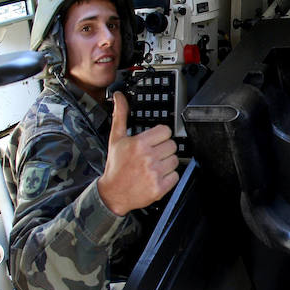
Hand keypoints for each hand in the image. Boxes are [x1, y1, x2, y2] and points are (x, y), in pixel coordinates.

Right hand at [98, 92, 179, 215]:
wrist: (113, 193)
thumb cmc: (116, 166)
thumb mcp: (116, 138)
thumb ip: (121, 115)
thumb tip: (119, 96)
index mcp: (139, 144)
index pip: (165, 131)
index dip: (161, 135)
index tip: (155, 140)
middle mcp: (148, 158)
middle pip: (172, 145)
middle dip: (164, 149)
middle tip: (153, 154)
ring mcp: (155, 173)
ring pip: (176, 160)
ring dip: (167, 162)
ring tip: (154, 165)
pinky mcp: (160, 187)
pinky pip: (176, 176)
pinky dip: (169, 176)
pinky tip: (157, 175)